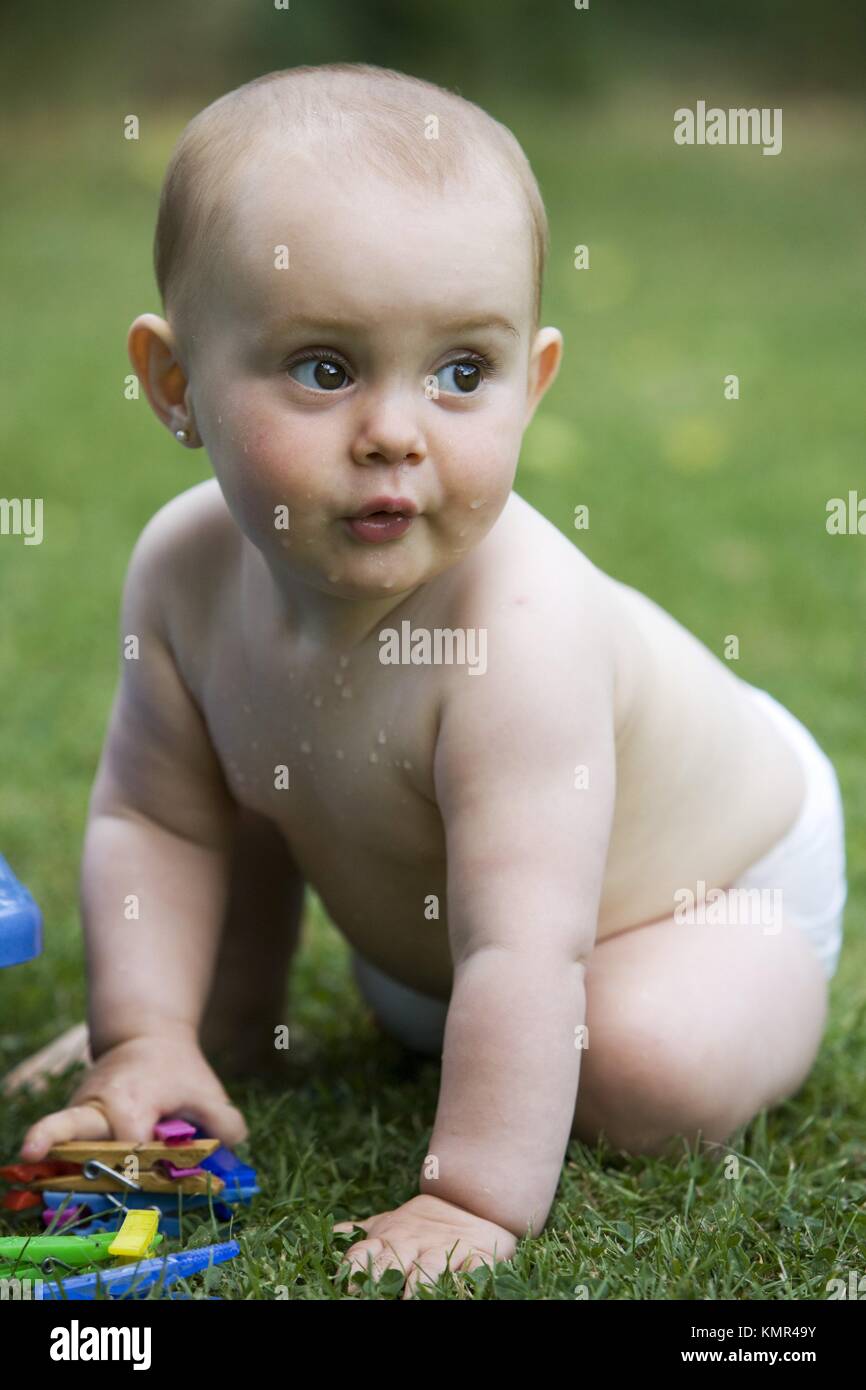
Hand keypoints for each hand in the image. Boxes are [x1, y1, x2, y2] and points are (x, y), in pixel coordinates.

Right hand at [19, 1027, 247, 1157]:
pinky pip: (68, 1143)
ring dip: (54, 1159)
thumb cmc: (177, 1069)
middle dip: (55, 1141)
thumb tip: (229, 1161)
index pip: (131, 1145)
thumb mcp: (206, 1091)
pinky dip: (62, 1159)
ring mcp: (80, 1113)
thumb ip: (224, 1126)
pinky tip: (49, 1176)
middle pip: (71, 1127)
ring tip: (29, 1162)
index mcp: (133, 1102)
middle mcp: (98, 1107)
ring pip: (64, 1140)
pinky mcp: (74, 1120)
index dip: (142, 1169)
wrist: (145, 1037)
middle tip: (32, 1151)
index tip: (149, 1180)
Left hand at [332, 1193, 517, 1298]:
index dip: (352, 1267)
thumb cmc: (424, 1221)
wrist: (472, 1199)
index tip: (344, 1286)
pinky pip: (473, 1266)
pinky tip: (460, 1286)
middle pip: (393, 1261)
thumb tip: (330, 1234)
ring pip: (431, 1265)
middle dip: (381, 1277)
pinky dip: (468, 1278)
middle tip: (374, 1295)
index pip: (364, 1251)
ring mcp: (445, 1248)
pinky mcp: (477, 1255)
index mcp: (390, 1237)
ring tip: (411, 1299)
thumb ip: (361, 1234)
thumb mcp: (389, 1223)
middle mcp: (414, 1243)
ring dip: (421, 1281)